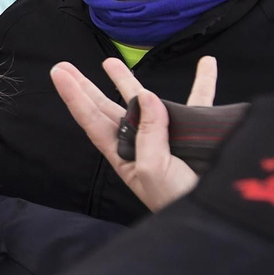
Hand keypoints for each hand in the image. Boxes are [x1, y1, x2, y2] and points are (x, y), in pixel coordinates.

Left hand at [50, 56, 214, 212]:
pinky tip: (207, 63)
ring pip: (144, 101)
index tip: (58, 73)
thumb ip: (147, 133)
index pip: (91, 119)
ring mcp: (166, 136)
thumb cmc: (176, 199)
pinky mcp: (195, 132)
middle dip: (86, 87)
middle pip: (106, 108)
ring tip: (110, 61)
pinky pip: (198, 102)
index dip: (74, 96)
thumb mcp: (151, 169)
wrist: (214, 213)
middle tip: (65, 66)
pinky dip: (203, 81)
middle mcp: (139, 142)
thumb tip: (145, 96)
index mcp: (121, 153)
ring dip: (126, 80)